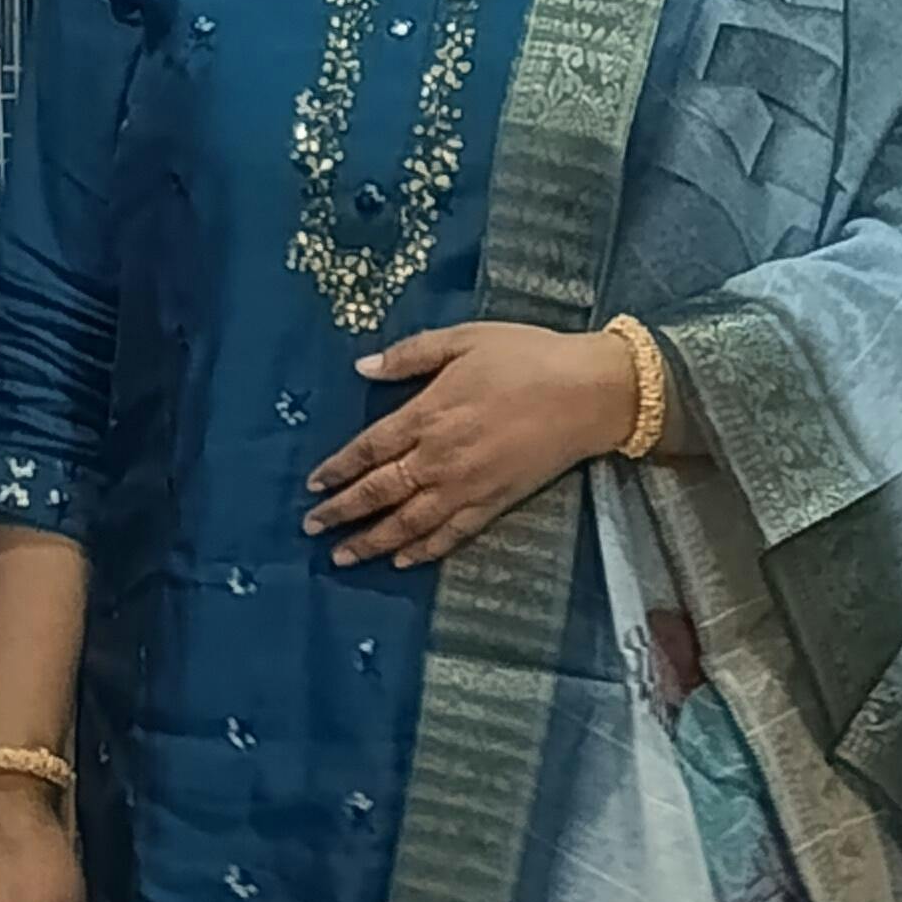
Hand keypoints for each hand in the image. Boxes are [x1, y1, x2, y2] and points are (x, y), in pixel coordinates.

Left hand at [303, 318, 635, 567]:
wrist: (588, 392)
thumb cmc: (527, 357)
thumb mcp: (464, 339)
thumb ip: (410, 355)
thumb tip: (362, 368)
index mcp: (428, 414)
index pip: (369, 449)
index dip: (338, 469)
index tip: (313, 486)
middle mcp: (439, 457)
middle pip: (380, 491)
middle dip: (343, 512)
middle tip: (312, 529)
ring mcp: (467, 486)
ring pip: (409, 522)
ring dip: (373, 542)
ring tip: (343, 557)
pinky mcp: (494, 503)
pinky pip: (451, 534)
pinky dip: (425, 550)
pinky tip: (403, 561)